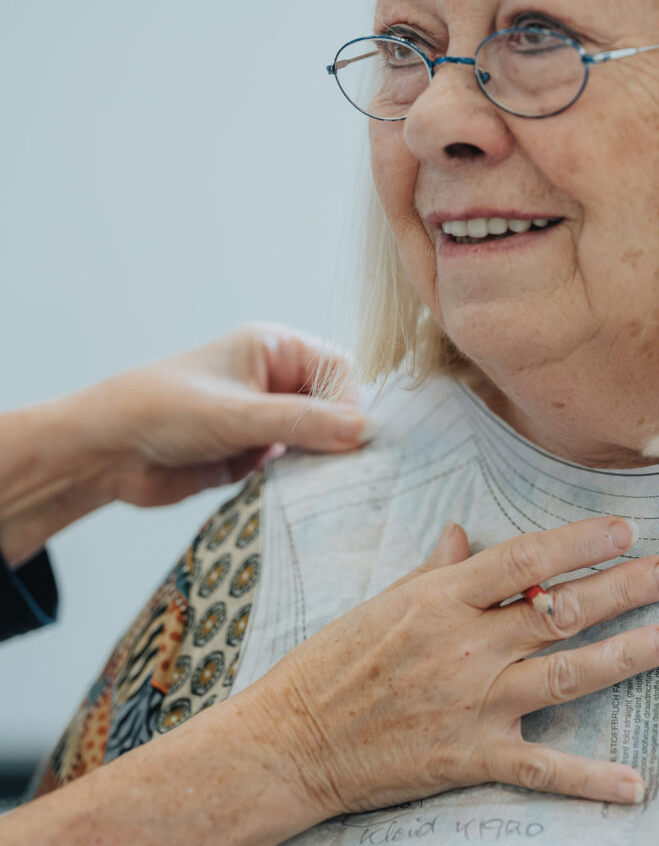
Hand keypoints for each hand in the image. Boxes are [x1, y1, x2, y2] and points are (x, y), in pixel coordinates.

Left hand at [0, 325, 370, 566]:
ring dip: (322, 462)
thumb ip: (304, 423)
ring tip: (327, 487)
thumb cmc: (162, 411)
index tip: (353, 440)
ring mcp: (265, 419)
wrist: (105, 454)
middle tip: (349, 470)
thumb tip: (367, 430)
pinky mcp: (254, 455)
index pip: (338, 370)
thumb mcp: (238, 414)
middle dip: (340, 436)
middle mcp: (274, 381)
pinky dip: (302, 482)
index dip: (349, 404)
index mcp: (273, 349)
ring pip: (318, 440)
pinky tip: (302, 496)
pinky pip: (297, 468)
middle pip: (334, 406)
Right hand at [244, 516, 658, 822]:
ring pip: (566, 673)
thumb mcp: (381, 603)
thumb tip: (464, 534)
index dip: (580, 541)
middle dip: (622, 588)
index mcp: (441, 599)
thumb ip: (433, 571)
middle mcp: (465, 645)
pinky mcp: (471, 757)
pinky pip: (542, 767)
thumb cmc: (331, 665)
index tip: (623, 529)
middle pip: (559, 610)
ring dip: (625, 656)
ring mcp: (473, 703)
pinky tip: (635, 784)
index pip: (526, 558)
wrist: (292, 742)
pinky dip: (590, 779)